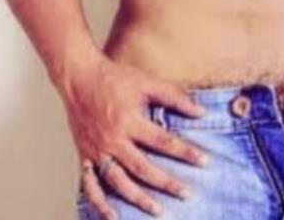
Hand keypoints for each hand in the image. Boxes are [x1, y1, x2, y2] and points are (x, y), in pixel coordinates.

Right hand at [58, 52, 209, 219]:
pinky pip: (90, 185)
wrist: (80, 78)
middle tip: (187, 193)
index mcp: (130, 121)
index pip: (163, 142)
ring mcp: (97, 151)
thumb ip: (175, 97)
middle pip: (142, 168)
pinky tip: (113, 217)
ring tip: (158, 211)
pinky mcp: (84, 156)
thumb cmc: (115, 78)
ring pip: (118, 182)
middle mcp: (113, 140)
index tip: (204, 162)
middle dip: (166, 182)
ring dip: (138, 199)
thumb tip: (202, 111)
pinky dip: (100, 204)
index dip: (185, 152)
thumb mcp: (147, 82)